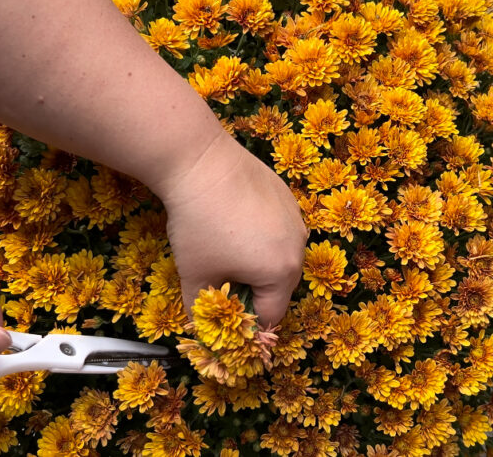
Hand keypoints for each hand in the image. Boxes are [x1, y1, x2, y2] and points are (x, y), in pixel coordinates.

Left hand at [159, 131, 308, 328]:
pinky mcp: (287, 195)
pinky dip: (261, 233)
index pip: (271, 315)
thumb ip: (200, 310)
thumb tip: (198, 329)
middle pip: (280, 286)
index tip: (224, 314)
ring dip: (258, 261)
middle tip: (221, 279)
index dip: (246, 321)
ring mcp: (296, 218)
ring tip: (225, 246)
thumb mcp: (194, 275)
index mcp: (281, 273)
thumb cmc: (198, 225)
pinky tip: (232, 220)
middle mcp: (298, 247)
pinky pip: (279, 227)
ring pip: (281, 254)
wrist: (200, 162)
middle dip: (254, 290)